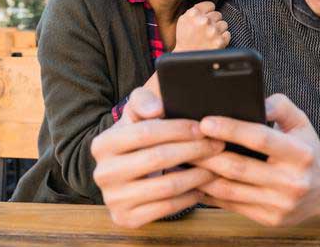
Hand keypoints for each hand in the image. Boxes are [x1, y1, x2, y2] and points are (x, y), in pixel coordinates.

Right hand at [91, 88, 224, 227]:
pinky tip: (201, 186)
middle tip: (217, 146)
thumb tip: (156, 109)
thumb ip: (143, 101)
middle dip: (194, 150)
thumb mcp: (136, 115)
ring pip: (167, 186)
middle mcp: (103, 173)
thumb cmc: (137, 139)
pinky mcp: (126, 219)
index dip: (177, 129)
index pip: (145, 133)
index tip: (202, 128)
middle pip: (158, 158)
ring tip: (215, 166)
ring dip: (197, 175)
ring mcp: (113, 199)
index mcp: (102, 144)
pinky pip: (167, 208)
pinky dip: (189, 197)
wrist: (123, 175)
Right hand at [174, 1, 229, 51]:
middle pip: (218, 14)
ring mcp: (213, 31)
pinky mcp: (220, 41)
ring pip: (224, 24)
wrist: (187, 56)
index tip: (205, 17)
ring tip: (210, 36)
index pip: (210, 5)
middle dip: (213, 21)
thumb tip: (208, 6)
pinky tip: (213, 41)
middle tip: (206, 29)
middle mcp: (204, 21)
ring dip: (218, 29)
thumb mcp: (184, 20)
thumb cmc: (185, 39)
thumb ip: (195, 10)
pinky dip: (222, 38)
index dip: (208, 11)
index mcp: (194, 14)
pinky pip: (227, 34)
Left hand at [193, 94, 319, 226]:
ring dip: (201, 175)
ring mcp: (280, 205)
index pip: (259, 139)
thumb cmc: (307, 148)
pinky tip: (195, 180)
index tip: (205, 122)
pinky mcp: (269, 219)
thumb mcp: (300, 121)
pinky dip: (209, 193)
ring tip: (183, 160)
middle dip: (205, 153)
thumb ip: (277, 105)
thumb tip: (252, 101)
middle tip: (183, 141)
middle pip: (237, 167)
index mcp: (300, 154)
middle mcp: (291, 182)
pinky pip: (231, 205)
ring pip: (229, 190)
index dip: (230, 129)